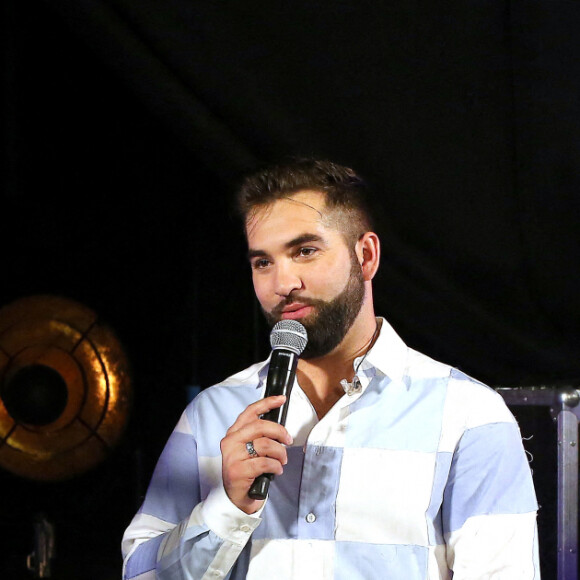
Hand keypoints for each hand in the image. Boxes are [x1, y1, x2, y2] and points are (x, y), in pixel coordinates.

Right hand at [220, 395, 292, 513]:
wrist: (237, 498)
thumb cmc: (247, 471)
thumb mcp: (249, 449)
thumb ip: (259, 436)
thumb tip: (280, 428)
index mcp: (234, 433)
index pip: (250, 412)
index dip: (267, 403)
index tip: (281, 399)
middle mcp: (230, 441)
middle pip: (260, 425)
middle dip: (280, 432)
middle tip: (288, 441)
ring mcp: (233, 456)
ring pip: (265, 444)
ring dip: (280, 453)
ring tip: (282, 460)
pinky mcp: (238, 470)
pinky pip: (265, 463)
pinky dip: (276, 466)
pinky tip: (277, 470)